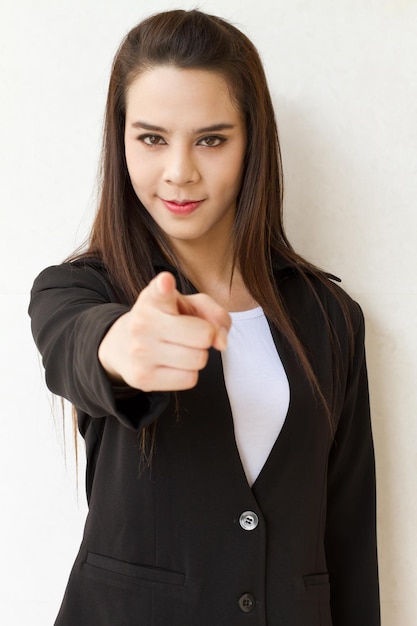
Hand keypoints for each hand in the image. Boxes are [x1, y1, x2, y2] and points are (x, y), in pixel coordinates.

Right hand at [98, 272, 230, 390]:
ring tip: (179, 348)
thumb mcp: (190, 305)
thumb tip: (221, 343)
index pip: (160, 291)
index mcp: (153, 298)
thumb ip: (214, 314)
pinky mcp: (142, 378)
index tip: (165, 282)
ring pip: (198, 360)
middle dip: (204, 336)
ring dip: (197, 356)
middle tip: (188, 334)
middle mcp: (142, 323)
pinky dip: (188, 373)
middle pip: (203, 336)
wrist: (124, 346)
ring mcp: (140, 352)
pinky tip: (172, 364)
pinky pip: (190, 379)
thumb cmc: (166, 320)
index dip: (164, 286)